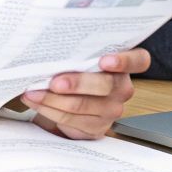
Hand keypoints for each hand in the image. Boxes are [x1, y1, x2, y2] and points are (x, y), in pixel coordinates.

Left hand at [21, 48, 149, 140]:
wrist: (72, 99)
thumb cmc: (78, 70)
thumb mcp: (83, 58)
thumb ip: (80, 51)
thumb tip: (53, 44)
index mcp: (127, 65)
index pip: (138, 60)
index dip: (124, 60)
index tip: (105, 60)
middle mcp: (123, 88)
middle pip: (106, 85)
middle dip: (77, 83)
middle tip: (54, 82)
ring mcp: (112, 110)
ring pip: (82, 105)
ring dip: (53, 98)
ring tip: (33, 91)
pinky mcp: (96, 128)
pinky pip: (70, 119)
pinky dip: (49, 109)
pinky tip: (36, 101)